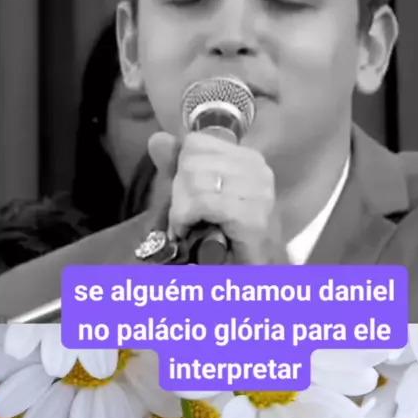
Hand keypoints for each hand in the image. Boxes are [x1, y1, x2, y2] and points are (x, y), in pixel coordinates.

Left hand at [148, 131, 285, 263]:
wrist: (249, 279)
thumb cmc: (221, 239)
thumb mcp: (191, 196)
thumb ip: (174, 166)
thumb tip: (157, 138)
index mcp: (247, 158)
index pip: (195, 143)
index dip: (180, 171)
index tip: (187, 197)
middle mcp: (258, 169)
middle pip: (191, 162)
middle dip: (179, 194)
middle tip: (186, 218)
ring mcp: (259, 193)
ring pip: (194, 181)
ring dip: (181, 210)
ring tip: (189, 227)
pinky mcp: (253, 218)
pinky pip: (203, 202)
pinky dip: (186, 219)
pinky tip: (188, 233)